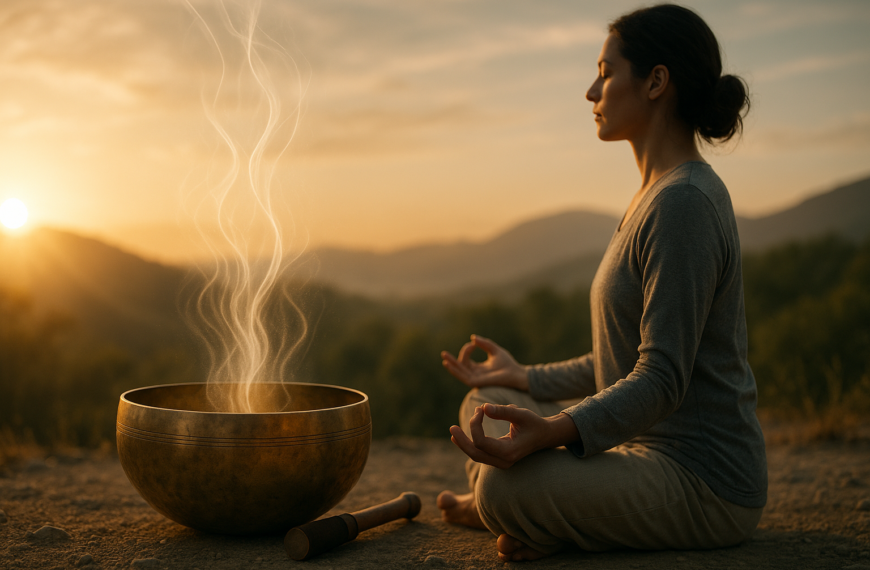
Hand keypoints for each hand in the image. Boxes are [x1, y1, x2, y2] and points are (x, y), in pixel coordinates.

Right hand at [441, 335, 528, 390]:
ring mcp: (475, 379)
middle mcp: (476, 374)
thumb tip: (473, 337)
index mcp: (480, 368)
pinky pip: (462, 377)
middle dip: (452, 360)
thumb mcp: (494, 350)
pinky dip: (455, 371)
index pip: (467, 360)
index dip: (467, 350)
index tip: (473, 344)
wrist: (515, 373)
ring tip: (444, 358)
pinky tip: (450, 364)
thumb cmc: (508, 363)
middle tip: (443, 353)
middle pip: (460, 367)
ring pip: (459, 372)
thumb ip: (484, 344)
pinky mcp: (476, 382)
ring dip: (452, 365)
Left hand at [448, 403, 579, 468]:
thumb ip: (503, 411)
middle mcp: (504, 461)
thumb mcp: (521, 414)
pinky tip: (460, 435)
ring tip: (454, 431)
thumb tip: (483, 407)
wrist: (545, 436)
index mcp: (510, 452)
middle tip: (452, 428)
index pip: (482, 442)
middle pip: (475, 454)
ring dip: (464, 442)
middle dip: (462, 441)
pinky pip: (480, 454)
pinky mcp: (498, 458)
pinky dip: (470, 444)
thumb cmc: (534, 423)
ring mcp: (501, 462)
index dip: (476, 425)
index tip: (480, 410)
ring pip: (476, 456)